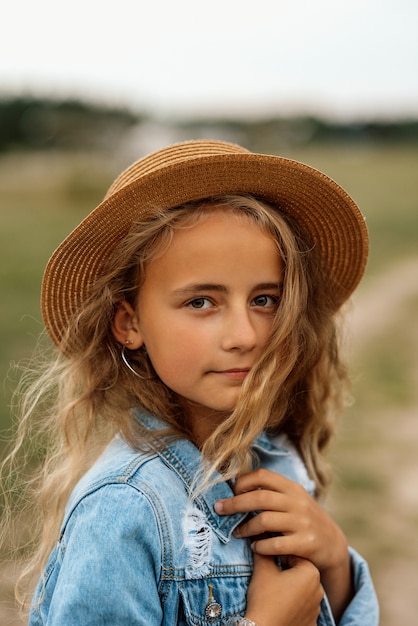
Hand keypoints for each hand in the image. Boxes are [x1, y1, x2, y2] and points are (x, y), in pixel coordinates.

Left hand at [215, 468, 352, 620]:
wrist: (333, 544)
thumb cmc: (303, 519)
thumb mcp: (292, 500)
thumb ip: (271, 493)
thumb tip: (235, 488)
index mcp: (292, 488)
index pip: (262, 476)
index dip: (242, 482)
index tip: (230, 491)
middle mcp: (298, 502)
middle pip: (259, 497)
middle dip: (234, 503)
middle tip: (219, 510)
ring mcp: (303, 522)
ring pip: (264, 520)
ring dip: (245, 528)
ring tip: (237, 533)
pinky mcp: (306, 544)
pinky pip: (275, 544)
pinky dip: (260, 546)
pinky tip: (255, 548)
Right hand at [244, 552, 322, 625]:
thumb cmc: (265, 599)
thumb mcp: (262, 569)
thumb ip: (263, 549)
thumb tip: (258, 534)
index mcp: (311, 573)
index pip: (293, 554)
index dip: (277, 556)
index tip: (267, 562)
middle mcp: (319, 590)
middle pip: (298, 571)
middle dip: (284, 571)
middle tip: (269, 577)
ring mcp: (316, 608)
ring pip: (300, 589)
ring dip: (288, 587)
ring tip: (273, 593)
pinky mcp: (311, 623)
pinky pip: (302, 607)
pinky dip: (292, 605)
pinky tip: (279, 607)